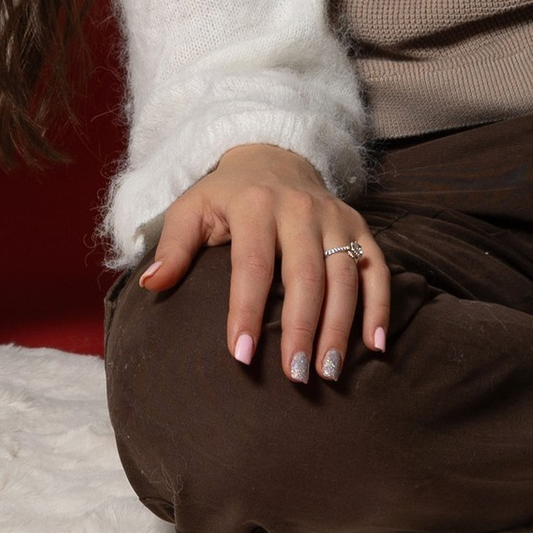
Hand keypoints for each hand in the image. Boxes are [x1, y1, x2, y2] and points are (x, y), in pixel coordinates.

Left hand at [137, 143, 389, 384]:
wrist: (272, 156)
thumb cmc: (225, 197)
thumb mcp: (190, 210)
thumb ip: (172, 247)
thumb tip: (151, 285)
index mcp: (255, 206)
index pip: (252, 264)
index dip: (247, 311)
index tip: (242, 356)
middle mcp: (300, 209)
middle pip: (305, 275)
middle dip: (302, 328)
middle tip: (296, 376)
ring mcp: (335, 217)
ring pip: (344, 276)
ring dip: (340, 327)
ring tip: (329, 372)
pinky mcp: (360, 226)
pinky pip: (377, 267)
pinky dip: (381, 305)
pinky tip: (376, 345)